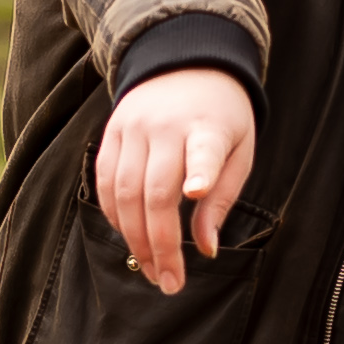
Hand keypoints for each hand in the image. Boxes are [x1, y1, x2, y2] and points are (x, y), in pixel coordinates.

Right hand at [93, 64, 257, 293]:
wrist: (185, 60)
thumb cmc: (221, 117)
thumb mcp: (239, 151)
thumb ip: (222, 199)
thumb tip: (206, 249)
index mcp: (207, 127)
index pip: (203, 150)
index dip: (200, 171)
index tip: (196, 191)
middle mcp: (165, 127)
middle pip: (154, 193)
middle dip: (160, 245)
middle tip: (170, 283)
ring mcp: (132, 128)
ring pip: (123, 193)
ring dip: (134, 240)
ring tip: (152, 270)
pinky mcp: (111, 133)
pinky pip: (104, 183)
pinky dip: (114, 217)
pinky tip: (130, 238)